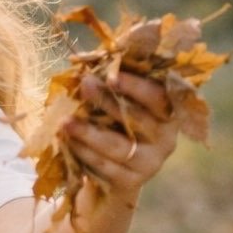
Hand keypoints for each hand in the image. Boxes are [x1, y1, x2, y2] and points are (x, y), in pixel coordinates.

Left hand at [66, 69, 178, 204]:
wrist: (109, 176)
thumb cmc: (114, 127)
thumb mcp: (118, 102)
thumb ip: (118, 77)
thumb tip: (107, 50)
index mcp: (168, 113)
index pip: (159, 96)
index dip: (137, 86)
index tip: (112, 75)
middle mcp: (166, 139)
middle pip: (137, 119)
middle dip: (107, 101)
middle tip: (84, 85)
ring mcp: (151, 163)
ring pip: (119, 146)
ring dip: (89, 132)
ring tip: (64, 121)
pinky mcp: (132, 182)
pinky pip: (105, 167)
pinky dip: (84, 153)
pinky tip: (67, 142)